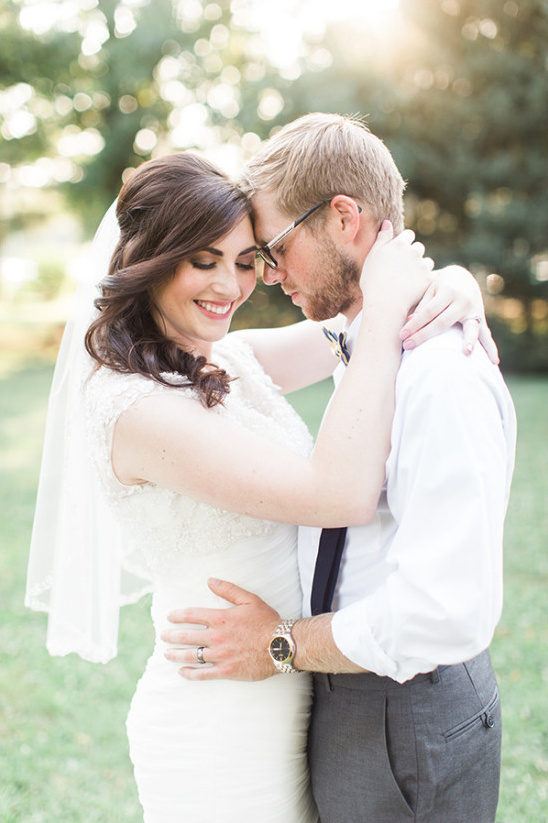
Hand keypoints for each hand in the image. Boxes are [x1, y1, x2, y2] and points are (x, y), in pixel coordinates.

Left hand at [161, 578, 280, 680]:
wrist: (281, 646)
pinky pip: (203, 674)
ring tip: (166, 653)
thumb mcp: (249, 599)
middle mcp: (217, 637)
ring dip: (176, 654)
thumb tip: (210, 580)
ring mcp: (220, 655)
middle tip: (162, 635)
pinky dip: (190, 674)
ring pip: (191, 655)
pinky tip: (182, 672)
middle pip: (187, 636)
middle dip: (172, 636)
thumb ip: (228, 589)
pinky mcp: (226, 671)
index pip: (192, 615)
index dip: (178, 615)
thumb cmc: (267, 621)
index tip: (169, 617)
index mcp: (221, 618)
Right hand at [360, 221, 434, 318]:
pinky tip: (417, 287)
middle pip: (419, 247)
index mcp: (399, 244)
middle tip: (403, 270)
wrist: (384, 303)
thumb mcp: (372, 257)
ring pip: (426, 261)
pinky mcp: (429, 278)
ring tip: (409, 280)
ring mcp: (422, 265)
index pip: (409, 235)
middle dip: (413, 255)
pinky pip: (431, 275)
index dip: (404, 244)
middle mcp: (413, 251)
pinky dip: (426, 279)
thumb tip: (387, 222)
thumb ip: (382, 239)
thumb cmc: (373, 282)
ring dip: (421, 267)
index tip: (398, 255)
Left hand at [399, 265, 498, 362]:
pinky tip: (494, 362)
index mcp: (448, 291)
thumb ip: (423, 305)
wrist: (463, 277)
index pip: (428, 311)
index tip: (402, 336)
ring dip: (469, 340)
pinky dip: (490, 348)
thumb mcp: (431, 290)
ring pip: (470, 327)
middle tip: (408, 347)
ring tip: (466, 352)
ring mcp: (474, 310)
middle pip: (442, 322)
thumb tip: (410, 322)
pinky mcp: (481, 319)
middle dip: (424, 335)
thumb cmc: (440, 286)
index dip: (414, 324)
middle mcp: (463, 300)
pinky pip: (486, 335)